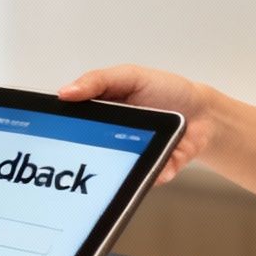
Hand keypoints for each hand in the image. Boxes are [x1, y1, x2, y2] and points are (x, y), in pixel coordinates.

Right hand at [59, 64, 215, 183]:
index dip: (60, 129)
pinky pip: (147, 179)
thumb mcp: (130, 76)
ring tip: (132, 154)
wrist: (203, 113)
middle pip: (90, 152)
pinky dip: (155, 173)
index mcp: (101, 114)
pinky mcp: (153, 171)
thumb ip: (98, 81)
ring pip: (116, 172)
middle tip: (94, 145)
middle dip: (88, 154)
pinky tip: (162, 163)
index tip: (52, 130)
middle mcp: (111, 139)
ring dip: (121, 167)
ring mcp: (131, 158)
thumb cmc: (166, 90)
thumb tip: (65, 93)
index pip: (72, 124)